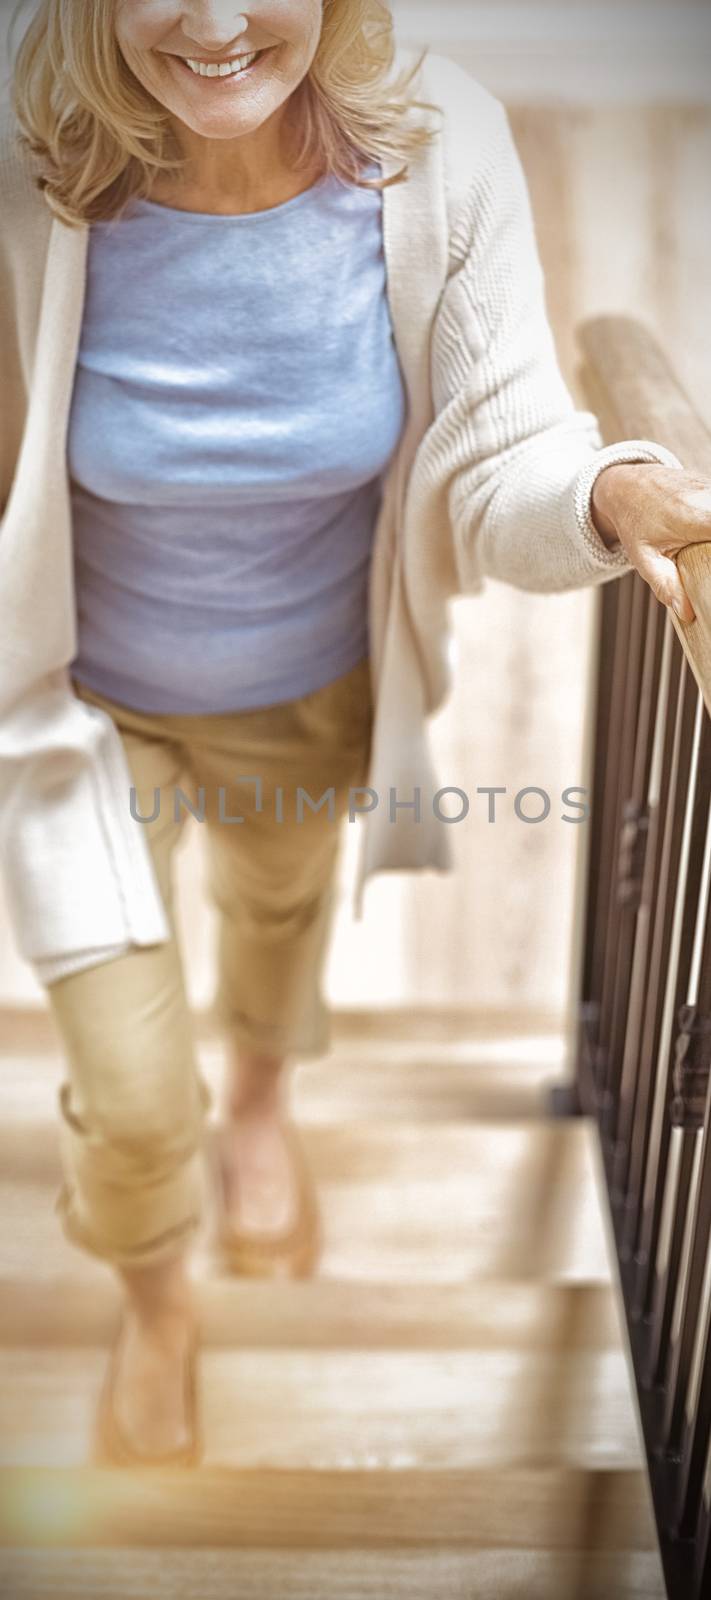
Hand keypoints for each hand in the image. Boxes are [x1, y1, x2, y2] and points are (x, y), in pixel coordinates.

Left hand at [590, 463, 710, 624]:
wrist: (627, 485)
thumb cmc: (634, 521)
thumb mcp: (644, 558)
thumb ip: (666, 585)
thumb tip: (688, 613)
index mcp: (692, 516)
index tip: (709, 561)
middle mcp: (707, 497)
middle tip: (703, 560)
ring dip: (709, 539)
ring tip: (694, 547)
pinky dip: (710, 526)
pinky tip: (699, 539)